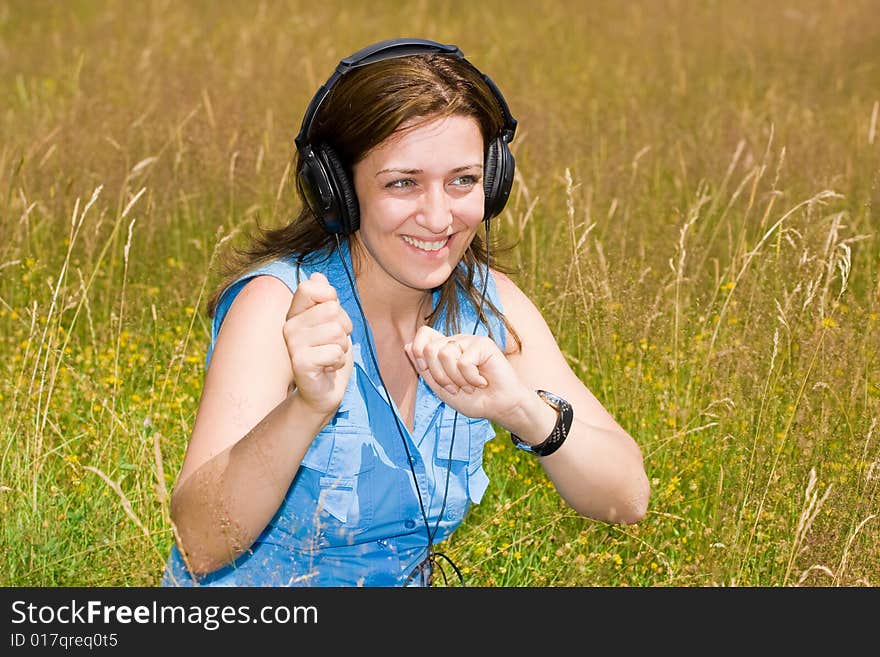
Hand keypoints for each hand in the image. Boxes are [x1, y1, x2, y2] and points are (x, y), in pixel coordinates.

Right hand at [283, 272, 353, 416]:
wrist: (322, 392)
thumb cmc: (329, 356)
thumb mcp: (332, 323)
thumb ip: (326, 300)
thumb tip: (317, 276)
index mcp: (296, 312)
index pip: (313, 287)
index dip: (332, 299)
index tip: (332, 318)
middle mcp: (290, 325)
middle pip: (333, 310)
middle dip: (343, 329)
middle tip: (333, 344)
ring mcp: (293, 344)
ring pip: (336, 331)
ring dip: (342, 347)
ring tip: (330, 356)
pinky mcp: (300, 362)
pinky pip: (335, 351)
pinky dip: (338, 361)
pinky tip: (328, 368)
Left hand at [405, 325, 530, 422]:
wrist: (498, 407)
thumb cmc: (472, 398)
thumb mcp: (440, 388)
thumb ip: (424, 369)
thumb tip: (407, 345)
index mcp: (444, 349)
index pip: (423, 334)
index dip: (419, 352)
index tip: (428, 371)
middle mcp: (456, 342)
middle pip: (430, 348)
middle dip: (439, 375)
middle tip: (455, 387)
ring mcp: (470, 341)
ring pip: (445, 354)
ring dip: (456, 379)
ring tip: (469, 385)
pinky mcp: (483, 344)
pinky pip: (464, 361)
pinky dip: (470, 378)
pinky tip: (482, 381)